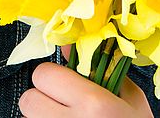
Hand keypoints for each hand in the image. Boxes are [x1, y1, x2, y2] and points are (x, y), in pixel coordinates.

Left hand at [19, 61, 153, 116]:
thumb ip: (102, 70)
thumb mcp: (131, 100)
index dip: (53, 74)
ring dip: (42, 115)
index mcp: (92, 104)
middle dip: (42, 96)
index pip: (44, 74)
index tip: (64, 80)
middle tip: (61, 101)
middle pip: (28, 99)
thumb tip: (71, 48)